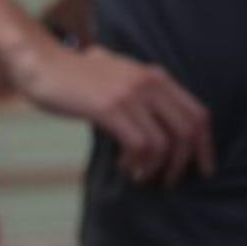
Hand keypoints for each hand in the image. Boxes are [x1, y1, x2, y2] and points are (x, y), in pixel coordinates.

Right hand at [10, 42, 213, 186]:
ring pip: (164, 142)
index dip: (205, 146)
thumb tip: (153, 125)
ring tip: (142, 178)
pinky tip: (124, 168)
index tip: (202, 169)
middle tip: (169, 182)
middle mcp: (149, 83)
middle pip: (188, 130)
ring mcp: (130, 95)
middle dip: (183, 164)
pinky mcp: (109, 108)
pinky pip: (139, 145)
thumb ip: (138, 94)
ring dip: (156, 168)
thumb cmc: (73, 77)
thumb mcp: (116, 79)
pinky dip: (136, 164)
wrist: (41, 63)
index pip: (198, 114)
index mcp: (156, 77)